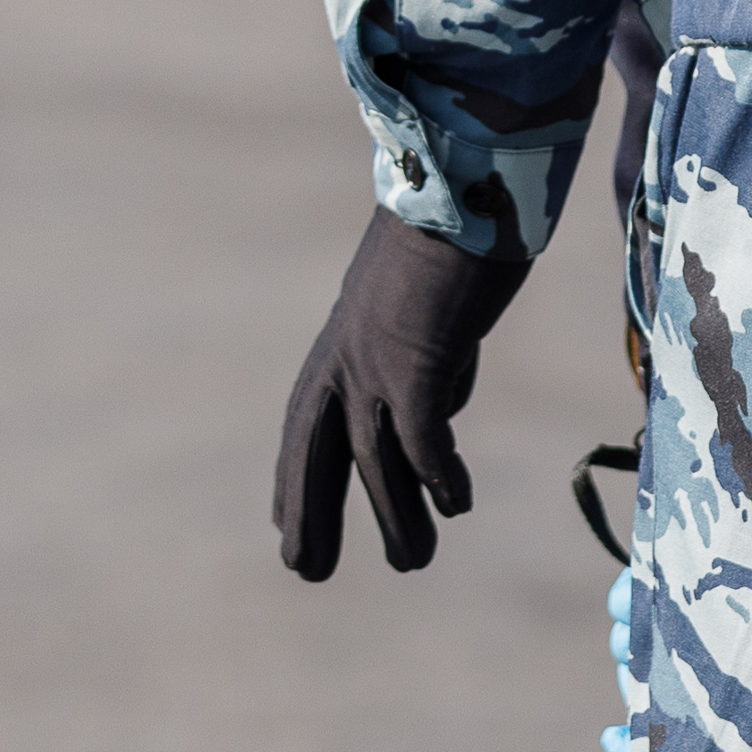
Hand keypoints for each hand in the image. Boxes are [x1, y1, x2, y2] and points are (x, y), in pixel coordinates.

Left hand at [274, 215, 534, 579]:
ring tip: (411, 562)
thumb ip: (422, 350)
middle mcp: (348, 354)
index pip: (305, 421)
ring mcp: (376, 359)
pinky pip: (421, 437)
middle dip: (310, 511)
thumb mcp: (424, 299)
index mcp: (344, 338)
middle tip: (304, 572)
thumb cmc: (456, 227)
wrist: (467, 180)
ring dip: (394, 516)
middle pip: (316, 449)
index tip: (284, 525)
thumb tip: (438, 397)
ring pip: (371, 459)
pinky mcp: (416, 361)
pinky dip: (438, 475)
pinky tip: (457, 503)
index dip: (296, 476)